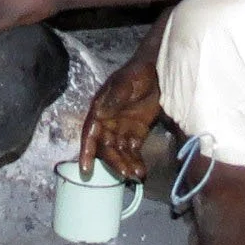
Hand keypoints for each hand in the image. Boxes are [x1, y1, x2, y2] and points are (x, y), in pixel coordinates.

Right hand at [79, 54, 163, 182]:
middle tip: (125, 173)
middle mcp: (108, 122)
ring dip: (125, 163)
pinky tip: (141, 170)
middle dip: (114, 161)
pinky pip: (133, 150)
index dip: (87, 151)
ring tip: (137, 175)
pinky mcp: (137, 132)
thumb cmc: (137, 73)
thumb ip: (113, 98)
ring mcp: (123, 128)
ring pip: (120, 151)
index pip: (90, 134)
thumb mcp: (124, 83)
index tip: (85, 169)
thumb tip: (99, 114)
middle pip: (106, 147)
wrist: (158, 69)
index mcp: (100, 110)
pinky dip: (136, 161)